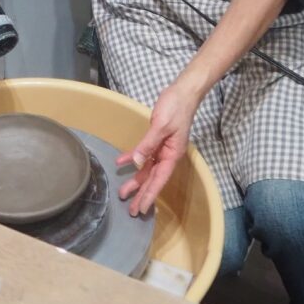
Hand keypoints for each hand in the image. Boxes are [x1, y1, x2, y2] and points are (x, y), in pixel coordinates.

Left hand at [115, 82, 197, 215]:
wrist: (183, 92)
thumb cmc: (176, 108)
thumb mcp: (161, 126)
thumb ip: (148, 144)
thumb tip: (137, 163)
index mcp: (172, 155)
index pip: (159, 180)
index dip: (150, 195)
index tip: (142, 209)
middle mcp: (168, 155)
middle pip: (152, 179)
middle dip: (142, 194)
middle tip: (132, 211)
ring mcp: (162, 148)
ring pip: (147, 169)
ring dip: (135, 180)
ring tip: (123, 193)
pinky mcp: (157, 140)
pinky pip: (144, 153)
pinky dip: (132, 157)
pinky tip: (121, 162)